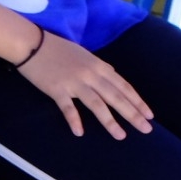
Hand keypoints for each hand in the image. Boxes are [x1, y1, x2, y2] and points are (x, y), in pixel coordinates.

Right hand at [15, 31, 153, 138]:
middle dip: (132, 114)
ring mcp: (74, 82)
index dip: (137, 101)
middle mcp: (90, 75)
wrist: (31, 44)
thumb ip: (99, 68)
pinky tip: (79, 132)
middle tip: (146, 129)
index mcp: (99, 66)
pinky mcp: (56, 89)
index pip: (123, 86)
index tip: (149, 115)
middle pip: (115, 97)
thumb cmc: (57, 48)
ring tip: (121, 135)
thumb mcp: (84, 55)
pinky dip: (74, 120)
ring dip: (110, 121)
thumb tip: (112, 77)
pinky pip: (67, 107)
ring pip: (96, 104)